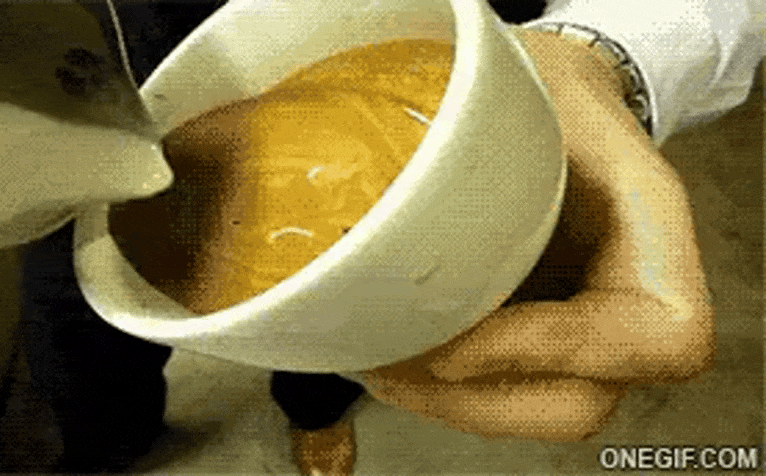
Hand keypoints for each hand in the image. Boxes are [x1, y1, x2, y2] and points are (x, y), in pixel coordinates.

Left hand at [361, 29, 714, 441]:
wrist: (551, 99)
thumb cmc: (545, 90)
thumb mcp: (522, 93)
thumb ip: (481, 150)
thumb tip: (380, 205)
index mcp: (651, 232)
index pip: (654, 336)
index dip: (555, 353)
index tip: (454, 342)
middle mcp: (629, 295)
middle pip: (583, 402)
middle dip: (473, 398)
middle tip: (388, 362)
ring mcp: (583, 326)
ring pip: (534, 407)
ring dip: (446, 401)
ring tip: (375, 362)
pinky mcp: (536, 335)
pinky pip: (500, 390)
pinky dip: (440, 388)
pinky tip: (389, 356)